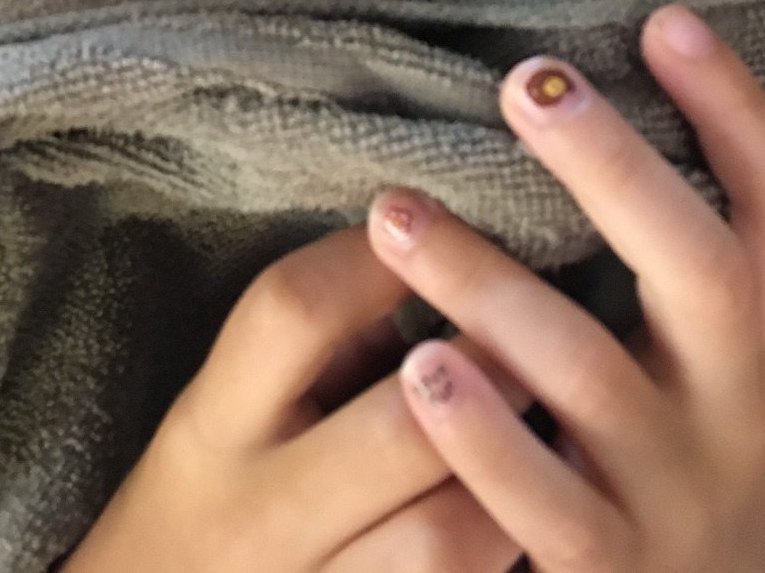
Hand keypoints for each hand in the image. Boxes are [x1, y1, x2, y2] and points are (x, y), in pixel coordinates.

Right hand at [63, 220, 535, 572]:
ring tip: (552, 424)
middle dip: (486, 365)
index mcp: (214, 428)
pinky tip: (529, 517)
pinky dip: (505, 557)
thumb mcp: (227, 410)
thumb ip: (321, 344)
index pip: (295, 311)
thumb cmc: (213, 495)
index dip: (375, 258)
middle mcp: (258, 517)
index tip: (428, 224)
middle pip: (399, 429)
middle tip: (537, 322)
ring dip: (513, 474)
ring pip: (449, 539)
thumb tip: (438, 260)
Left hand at [365, 3, 764, 571]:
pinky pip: (543, 502)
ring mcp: (672, 489)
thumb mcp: (705, 356)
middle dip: (615, 167)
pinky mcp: (608, 568)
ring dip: (490, 285)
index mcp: (763, 336)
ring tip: (397, 214)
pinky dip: (481, 436)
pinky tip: (416, 369)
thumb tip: (575, 95)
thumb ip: (663, 251)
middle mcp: (735, 404)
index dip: (738, 110)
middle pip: (699, 267)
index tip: (666, 17)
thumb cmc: (673, 446)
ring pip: (590, 376)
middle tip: (525, 80)